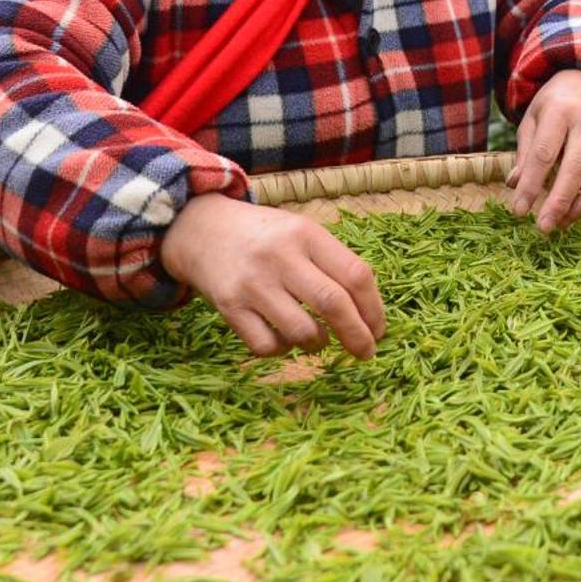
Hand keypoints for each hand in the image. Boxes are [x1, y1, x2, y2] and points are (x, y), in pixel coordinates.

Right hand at [162, 193, 385, 358]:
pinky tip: (283, 338)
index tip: (379, 329)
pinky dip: (283, 350)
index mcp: (306, 234)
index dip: (374, 308)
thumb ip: (332, 263)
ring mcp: (253, 283)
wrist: (201, 230)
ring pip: (302, 332)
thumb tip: (370, 313)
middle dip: (358, 336)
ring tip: (317, 339)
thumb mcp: (300, 232)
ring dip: (319, 344)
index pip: (355, 274)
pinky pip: (267, 346)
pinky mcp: (229, 307)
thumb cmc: (265, 236)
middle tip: (366, 351)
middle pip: (334, 304)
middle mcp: (281, 257)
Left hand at [508, 69, 580, 233]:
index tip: (519, 211)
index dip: (531, 185)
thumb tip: (515, 185)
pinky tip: (580, 210)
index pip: (544, 153)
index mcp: (559, 111)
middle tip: (543, 227)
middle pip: (576, 168)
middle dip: (559, 202)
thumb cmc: (553, 108)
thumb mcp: (531, 121)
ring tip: (561, 222)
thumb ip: (525, 153)